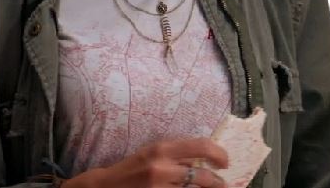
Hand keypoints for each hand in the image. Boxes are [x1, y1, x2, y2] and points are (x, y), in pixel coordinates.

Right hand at [63, 138, 228, 187]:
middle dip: (217, 183)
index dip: (218, 154)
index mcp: (162, 148)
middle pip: (202, 177)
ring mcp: (159, 187)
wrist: (104, 186)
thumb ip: (176, 154)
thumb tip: (204, 159)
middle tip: (223, 184)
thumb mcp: (153, 153)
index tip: (225, 162)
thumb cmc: (131, 168)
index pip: (200, 147)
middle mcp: (162, 167)